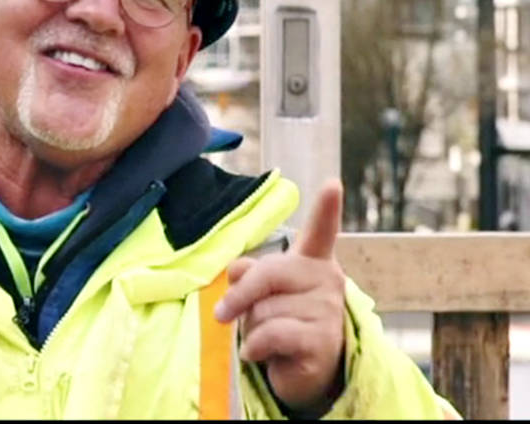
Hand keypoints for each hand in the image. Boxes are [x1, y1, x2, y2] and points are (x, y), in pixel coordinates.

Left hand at [214, 180, 346, 412]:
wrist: (303, 369)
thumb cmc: (281, 320)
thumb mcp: (262, 293)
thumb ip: (248, 274)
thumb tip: (236, 271)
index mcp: (312, 261)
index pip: (321, 231)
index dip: (326, 208)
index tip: (332, 184)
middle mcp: (327, 280)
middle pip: (268, 274)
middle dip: (238, 296)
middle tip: (222, 314)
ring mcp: (328, 311)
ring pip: (264, 310)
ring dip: (250, 328)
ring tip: (264, 337)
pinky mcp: (321, 341)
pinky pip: (270, 335)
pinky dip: (254, 347)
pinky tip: (259, 354)